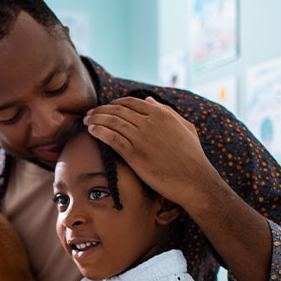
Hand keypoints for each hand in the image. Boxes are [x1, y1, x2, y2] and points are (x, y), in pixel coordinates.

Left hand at [84, 96, 221, 211]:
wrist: (194, 180)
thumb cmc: (192, 156)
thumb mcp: (185, 127)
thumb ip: (167, 111)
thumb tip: (149, 99)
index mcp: (162, 114)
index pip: (130, 102)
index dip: (114, 104)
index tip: (105, 108)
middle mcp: (150, 122)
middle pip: (117, 111)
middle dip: (100, 110)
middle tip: (89, 113)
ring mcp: (142, 138)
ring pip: (112, 122)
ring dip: (96, 119)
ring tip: (86, 121)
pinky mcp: (135, 155)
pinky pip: (112, 138)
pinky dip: (99, 132)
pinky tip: (91, 131)